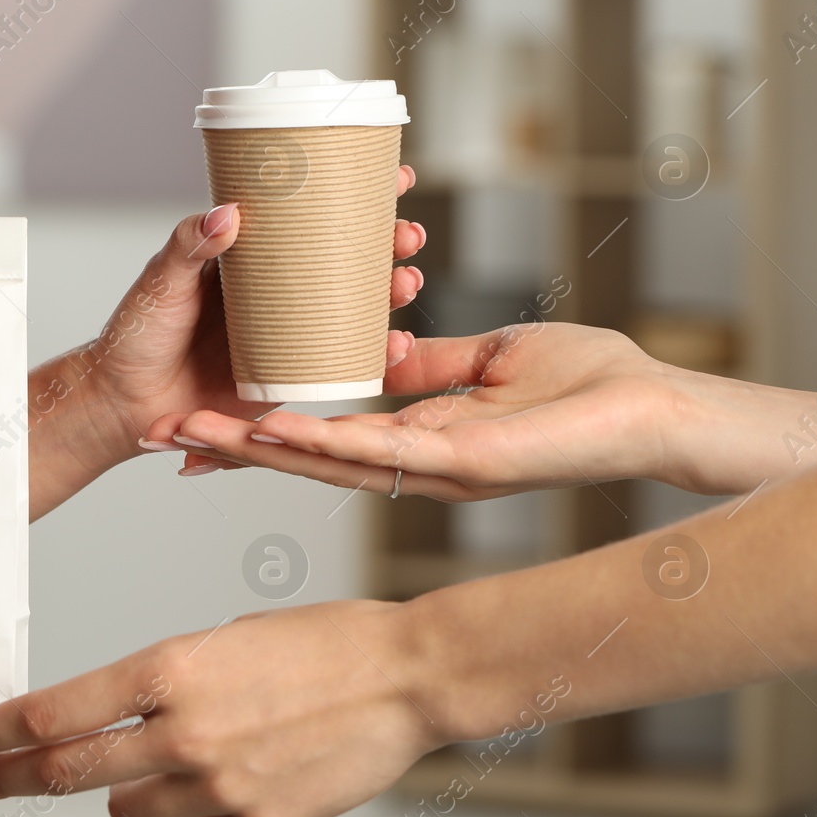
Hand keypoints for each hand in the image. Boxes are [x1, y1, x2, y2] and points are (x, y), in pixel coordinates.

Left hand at [0, 603, 439, 816]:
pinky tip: (216, 790)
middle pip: (65, 772)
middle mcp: (184, 731)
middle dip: (7, 777)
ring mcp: (220, 785)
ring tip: (171, 762)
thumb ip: (159, 685)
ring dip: (126, 794)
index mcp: (170, 668)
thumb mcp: (221, 640)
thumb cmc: (320, 643)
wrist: (407, 677)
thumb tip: (108, 722)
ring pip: (125, 814)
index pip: (52, 712)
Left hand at [66, 166, 424, 461]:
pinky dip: (375, 354)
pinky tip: (396, 344)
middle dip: (388, 244)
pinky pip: (342, 362)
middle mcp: (278, 291)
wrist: (126, 405)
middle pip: (347, 258)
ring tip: (407, 282)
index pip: (311, 216)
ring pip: (354, 306)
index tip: (397, 179)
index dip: (357, 197)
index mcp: (251, 257)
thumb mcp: (160, 282)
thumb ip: (189, 246)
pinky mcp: (291, 375)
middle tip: (408, 235)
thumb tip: (228, 212)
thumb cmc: (136, 337)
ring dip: (390, 292)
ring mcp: (289, 332)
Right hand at [146, 322, 816, 496]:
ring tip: (190, 433)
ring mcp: (431, 468)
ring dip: (255, 449)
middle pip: (306, 457)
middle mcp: (413, 463)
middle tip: (163, 433)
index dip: (261, 433)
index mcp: (418, 438)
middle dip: (233, 447)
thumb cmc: (590, 384)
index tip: (204, 419)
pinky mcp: (459, 461)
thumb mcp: (489, 357)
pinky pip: (375, 450)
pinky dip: (317, 442)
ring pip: (325, 461)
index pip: (322, 437)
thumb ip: (433, 364)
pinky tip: (269, 431)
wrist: (654, 408)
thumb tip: (386, 349)